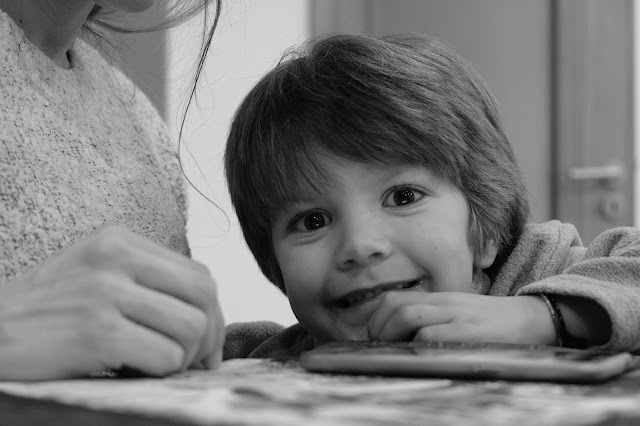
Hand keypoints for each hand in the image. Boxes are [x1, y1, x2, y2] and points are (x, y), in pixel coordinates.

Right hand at [0, 226, 224, 379]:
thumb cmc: (46, 314)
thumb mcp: (97, 278)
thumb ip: (147, 284)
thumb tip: (207, 317)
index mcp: (120, 241)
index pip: (198, 274)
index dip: (213, 312)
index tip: (205, 343)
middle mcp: (116, 257)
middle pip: (204, 295)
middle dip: (211, 336)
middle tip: (197, 363)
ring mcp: (105, 291)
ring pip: (191, 327)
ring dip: (185, 358)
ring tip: (158, 368)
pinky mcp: (97, 330)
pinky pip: (166, 355)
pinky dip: (161, 373)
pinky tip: (135, 373)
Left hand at [368, 292, 555, 344]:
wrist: (531, 320)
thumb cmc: (491, 322)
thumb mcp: (458, 313)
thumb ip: (433, 318)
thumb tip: (401, 337)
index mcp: (439, 298)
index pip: (396, 299)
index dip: (377, 317)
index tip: (375, 336)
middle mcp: (443, 303)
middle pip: (396, 305)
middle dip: (378, 327)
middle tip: (379, 346)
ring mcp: (454, 316)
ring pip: (409, 316)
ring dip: (392, 335)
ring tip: (393, 351)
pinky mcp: (467, 332)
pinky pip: (431, 336)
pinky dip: (417, 346)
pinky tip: (419, 356)